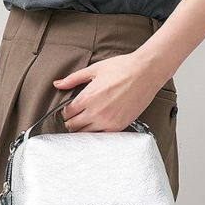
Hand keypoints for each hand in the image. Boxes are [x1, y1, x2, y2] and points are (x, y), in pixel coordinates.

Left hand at [51, 52, 168, 131]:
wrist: (146, 72)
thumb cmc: (122, 68)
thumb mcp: (94, 70)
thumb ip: (73, 79)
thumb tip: (58, 83)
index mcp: (87, 98)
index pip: (67, 114)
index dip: (66, 112)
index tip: (69, 110)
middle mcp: (96, 113)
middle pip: (73, 127)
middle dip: (72, 122)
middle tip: (76, 116)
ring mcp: (108, 122)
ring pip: (86, 135)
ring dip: (83, 129)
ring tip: (87, 121)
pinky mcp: (119, 126)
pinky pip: (102, 136)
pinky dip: (98, 133)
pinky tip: (99, 124)